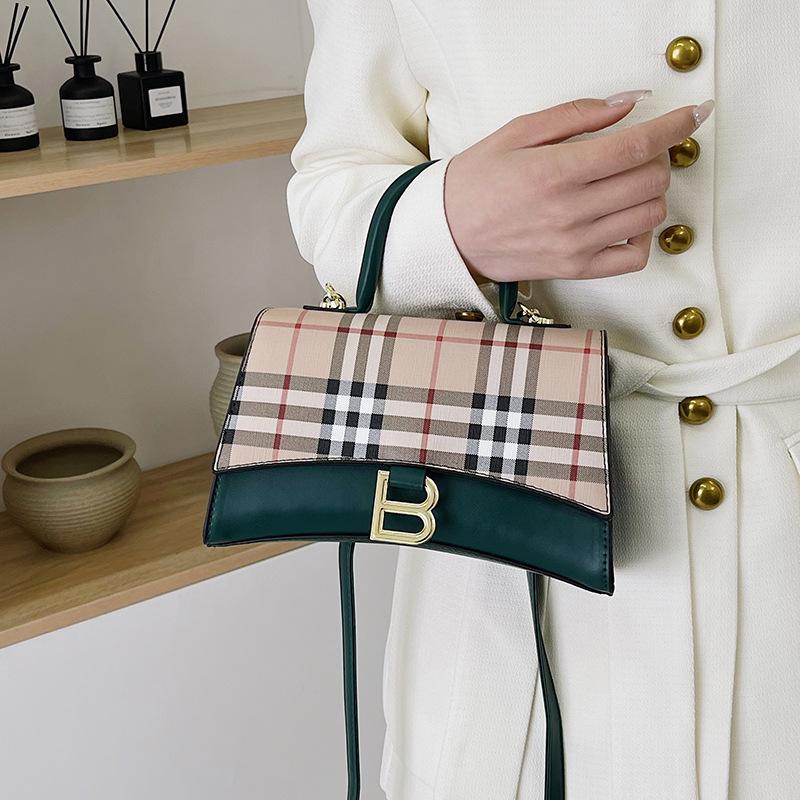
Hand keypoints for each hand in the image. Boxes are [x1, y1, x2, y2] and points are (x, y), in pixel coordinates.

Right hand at [443, 92, 714, 282]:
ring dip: (651, 192)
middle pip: (651, 180)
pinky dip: (642, 235)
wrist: (446, 236)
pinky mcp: (574, 269)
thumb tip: (628, 104)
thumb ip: (576, 116)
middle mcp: (571, 211)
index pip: (636, 147)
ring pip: (649, 215)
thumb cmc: (475, 182)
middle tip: (636, 150)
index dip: (674, 127)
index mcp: (556, 171)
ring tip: (626, 183)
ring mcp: (576, 245)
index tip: (693, 114)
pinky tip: (625, 220)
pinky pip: (633, 257)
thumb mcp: (516, 133)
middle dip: (657, 157)